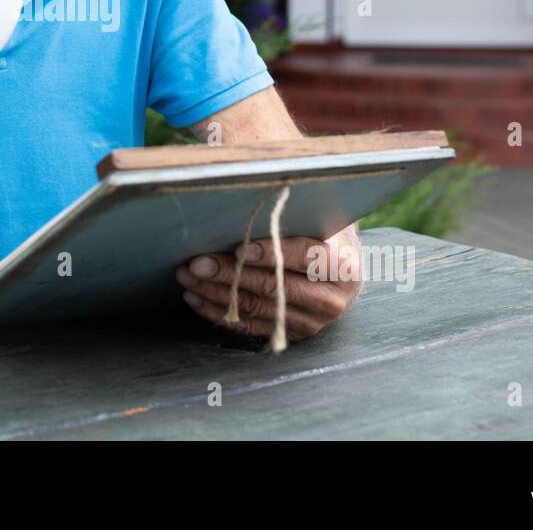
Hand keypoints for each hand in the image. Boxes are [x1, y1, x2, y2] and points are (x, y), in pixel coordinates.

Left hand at [175, 224, 363, 342]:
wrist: (342, 266)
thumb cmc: (322, 231)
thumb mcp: (318, 217)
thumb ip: (291, 212)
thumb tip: (244, 200)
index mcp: (344, 265)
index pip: (306, 257)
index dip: (272, 253)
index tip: (239, 248)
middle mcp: (332, 299)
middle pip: (275, 286)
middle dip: (231, 273)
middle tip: (198, 262)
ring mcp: (313, 321)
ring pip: (258, 308)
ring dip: (218, 293)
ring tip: (188, 277)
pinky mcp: (293, 334)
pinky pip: (252, 327)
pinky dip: (221, 312)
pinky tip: (197, 298)